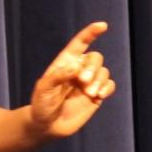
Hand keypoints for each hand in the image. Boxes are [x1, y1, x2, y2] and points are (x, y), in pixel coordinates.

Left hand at [29, 22, 116, 137]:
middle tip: (83, 81)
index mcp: (65, 62)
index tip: (102, 26)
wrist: (47, 125)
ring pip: (104, 71)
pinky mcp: (96, 95)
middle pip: (95, 57)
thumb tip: (76, 67)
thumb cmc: (41, 104)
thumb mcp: (44, 88)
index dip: (91, 33)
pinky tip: (99, 95)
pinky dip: (107, 88)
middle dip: (92, 67)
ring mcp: (88, 82)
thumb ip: (58, 76)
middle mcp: (78, 70)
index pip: (80, 43)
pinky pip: (109, 85)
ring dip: (99, 80)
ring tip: (90, 93)